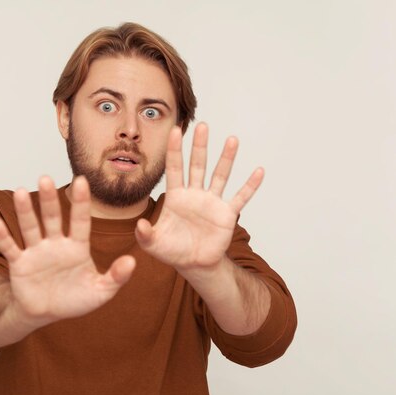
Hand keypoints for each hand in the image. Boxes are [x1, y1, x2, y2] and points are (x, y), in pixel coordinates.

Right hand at [0, 176, 134, 325]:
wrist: (47, 313)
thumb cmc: (75, 300)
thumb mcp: (101, 291)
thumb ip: (116, 277)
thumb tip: (132, 262)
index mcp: (77, 247)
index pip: (81, 221)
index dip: (81, 202)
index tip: (83, 181)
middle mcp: (56, 244)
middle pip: (52, 218)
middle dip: (48, 199)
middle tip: (45, 178)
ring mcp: (36, 252)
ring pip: (30, 227)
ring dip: (25, 211)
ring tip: (19, 191)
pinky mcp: (20, 264)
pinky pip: (10, 247)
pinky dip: (2, 236)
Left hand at [135, 122, 263, 273]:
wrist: (193, 264)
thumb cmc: (171, 251)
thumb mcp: (153, 243)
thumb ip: (144, 234)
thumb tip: (140, 225)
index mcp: (176, 196)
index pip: (174, 168)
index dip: (174, 150)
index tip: (175, 130)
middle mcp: (195, 194)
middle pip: (197, 165)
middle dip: (199, 146)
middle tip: (202, 125)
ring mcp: (212, 202)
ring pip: (220, 175)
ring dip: (226, 158)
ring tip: (232, 139)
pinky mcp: (227, 214)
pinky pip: (241, 197)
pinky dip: (250, 185)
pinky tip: (259, 171)